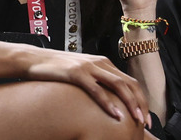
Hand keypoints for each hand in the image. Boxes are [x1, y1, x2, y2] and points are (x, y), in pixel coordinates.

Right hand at [25, 47, 150, 126]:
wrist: (35, 59)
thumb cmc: (58, 69)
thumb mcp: (83, 73)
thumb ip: (97, 82)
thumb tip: (110, 100)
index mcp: (104, 63)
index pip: (130, 82)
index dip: (141, 99)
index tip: (145, 116)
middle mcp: (100, 63)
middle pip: (129, 83)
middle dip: (140, 103)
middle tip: (145, 121)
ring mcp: (89, 67)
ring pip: (118, 85)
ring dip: (129, 103)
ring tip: (135, 118)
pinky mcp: (76, 73)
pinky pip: (96, 90)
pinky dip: (108, 103)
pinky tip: (114, 114)